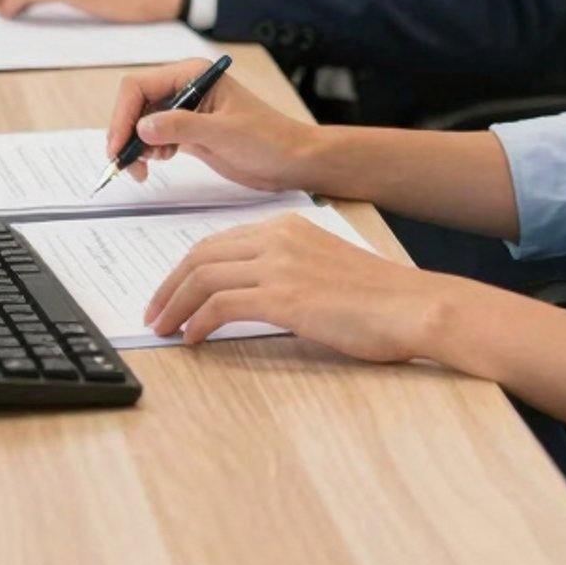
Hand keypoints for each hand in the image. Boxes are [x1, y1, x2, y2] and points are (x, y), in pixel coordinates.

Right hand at [106, 59, 316, 193]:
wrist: (292, 161)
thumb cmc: (267, 140)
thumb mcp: (223, 133)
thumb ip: (181, 127)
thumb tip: (141, 127)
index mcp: (193, 74)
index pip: (140, 86)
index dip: (123, 116)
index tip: (118, 147)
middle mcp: (185, 87)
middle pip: (137, 104)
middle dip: (125, 133)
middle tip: (125, 166)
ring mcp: (186, 110)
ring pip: (142, 122)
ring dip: (135, 145)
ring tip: (142, 170)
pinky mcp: (189, 131)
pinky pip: (155, 137)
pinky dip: (148, 151)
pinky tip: (157, 163)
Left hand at [145, 211, 443, 358]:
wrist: (413, 305)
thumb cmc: (376, 297)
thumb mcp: (323, 268)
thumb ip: (285, 270)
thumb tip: (248, 296)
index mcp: (285, 226)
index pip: (216, 241)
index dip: (185, 269)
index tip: (169, 293)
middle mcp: (277, 237)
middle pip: (201, 255)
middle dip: (169, 285)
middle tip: (153, 312)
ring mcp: (280, 264)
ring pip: (204, 276)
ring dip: (175, 305)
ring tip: (162, 328)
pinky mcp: (285, 296)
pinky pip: (222, 304)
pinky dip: (198, 322)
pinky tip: (192, 338)